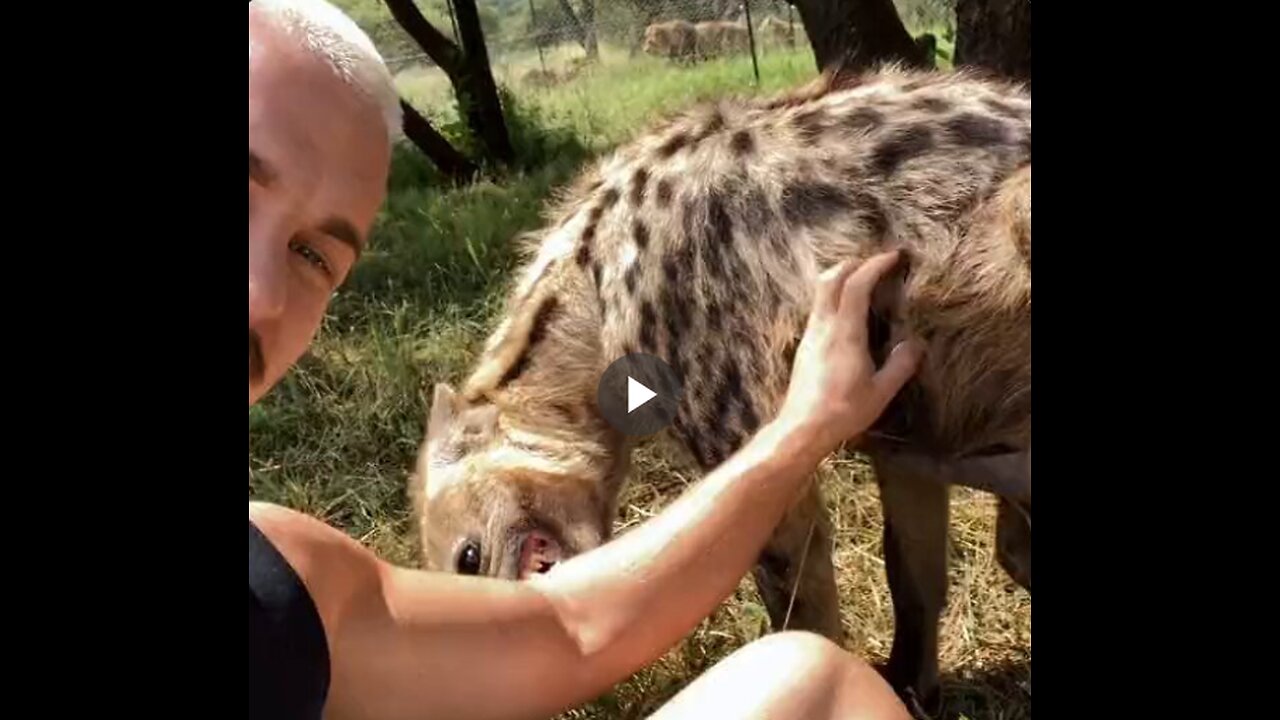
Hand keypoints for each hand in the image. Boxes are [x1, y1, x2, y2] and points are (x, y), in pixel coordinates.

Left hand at [779, 251, 925, 453]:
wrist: (802, 428)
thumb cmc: (843, 412)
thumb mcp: (881, 392)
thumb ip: (901, 365)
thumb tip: (916, 344)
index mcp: (845, 333)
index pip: (857, 285)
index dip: (875, 264)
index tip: (894, 256)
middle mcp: (823, 327)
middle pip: (831, 277)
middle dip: (855, 263)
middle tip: (878, 263)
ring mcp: (811, 335)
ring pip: (821, 291)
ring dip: (842, 278)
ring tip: (866, 282)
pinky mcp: (805, 345)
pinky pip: (819, 308)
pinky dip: (834, 296)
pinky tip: (849, 311)